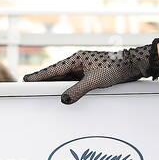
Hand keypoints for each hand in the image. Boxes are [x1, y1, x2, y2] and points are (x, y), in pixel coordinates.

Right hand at [23, 39, 158, 104]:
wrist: (132, 65)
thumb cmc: (114, 69)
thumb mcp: (94, 82)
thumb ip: (78, 91)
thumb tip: (64, 100)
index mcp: (76, 59)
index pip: (53, 70)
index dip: (39, 76)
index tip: (26, 80)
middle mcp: (78, 61)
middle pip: (57, 73)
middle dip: (44, 79)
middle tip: (29, 85)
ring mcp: (85, 67)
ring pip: (66, 77)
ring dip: (56, 84)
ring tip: (42, 89)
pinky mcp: (92, 73)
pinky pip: (75, 81)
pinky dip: (68, 87)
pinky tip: (64, 92)